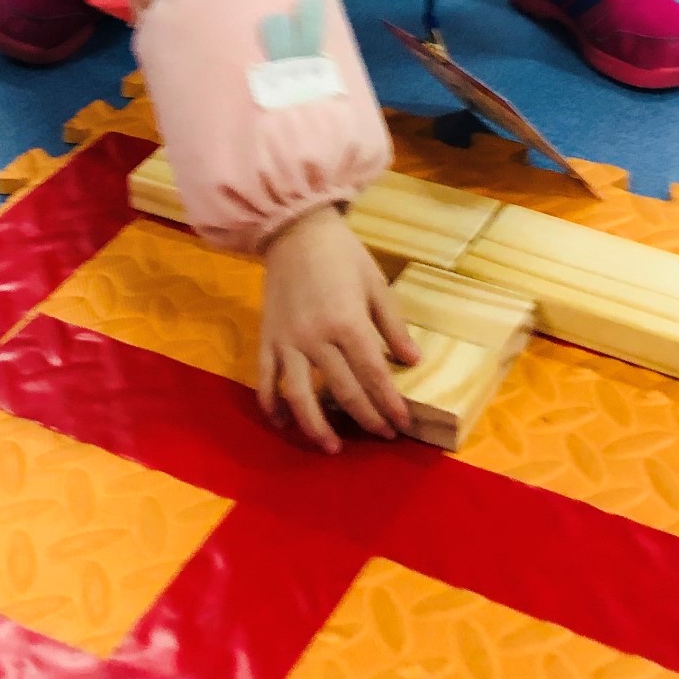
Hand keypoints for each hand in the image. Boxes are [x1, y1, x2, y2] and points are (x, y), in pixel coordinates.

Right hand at [259, 208, 420, 452]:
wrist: (294, 230)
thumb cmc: (342, 254)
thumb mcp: (376, 282)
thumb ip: (393, 324)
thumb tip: (413, 361)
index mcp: (348, 322)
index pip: (373, 373)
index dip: (389, 402)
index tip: (402, 423)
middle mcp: (317, 338)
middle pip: (343, 390)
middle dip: (366, 418)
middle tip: (382, 436)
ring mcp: (288, 341)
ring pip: (300, 396)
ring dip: (317, 427)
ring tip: (333, 449)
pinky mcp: (267, 339)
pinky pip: (266, 380)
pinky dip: (272, 406)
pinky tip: (285, 424)